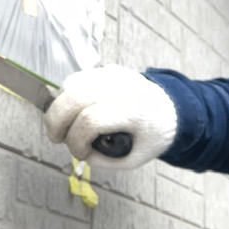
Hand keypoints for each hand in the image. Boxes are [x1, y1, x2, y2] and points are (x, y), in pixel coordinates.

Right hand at [44, 65, 176, 169]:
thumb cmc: (152, 136)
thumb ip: (103, 158)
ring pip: (71, 84)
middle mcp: (124, 87)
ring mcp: (114, 74)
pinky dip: (68, 96)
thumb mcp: (133, 158)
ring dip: (60, 107)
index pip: (91, 120)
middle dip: (56, 121)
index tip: (80, 154)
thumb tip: (78, 149)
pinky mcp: (107, 70)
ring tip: (64, 126)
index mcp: (135, 112)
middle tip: (55, 138)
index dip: (76, 141)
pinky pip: (77, 79)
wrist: (172, 110)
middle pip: (74, 96)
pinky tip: (74, 111)